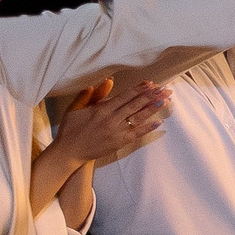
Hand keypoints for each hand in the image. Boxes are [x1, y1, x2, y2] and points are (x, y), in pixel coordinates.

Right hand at [54, 78, 171, 161]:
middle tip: (164, 89)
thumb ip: (90, 95)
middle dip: (151, 96)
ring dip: (152, 109)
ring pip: (138, 118)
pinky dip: (148, 128)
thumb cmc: (71, 128)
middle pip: (134, 105)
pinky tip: (159, 122)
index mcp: (100, 110)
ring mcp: (116, 131)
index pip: (124, 97)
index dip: (138, 89)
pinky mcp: (119, 143)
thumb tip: (103, 82)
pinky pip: (136, 134)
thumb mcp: (75, 108)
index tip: (150, 83)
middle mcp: (111, 119)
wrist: (69, 151)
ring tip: (165, 101)